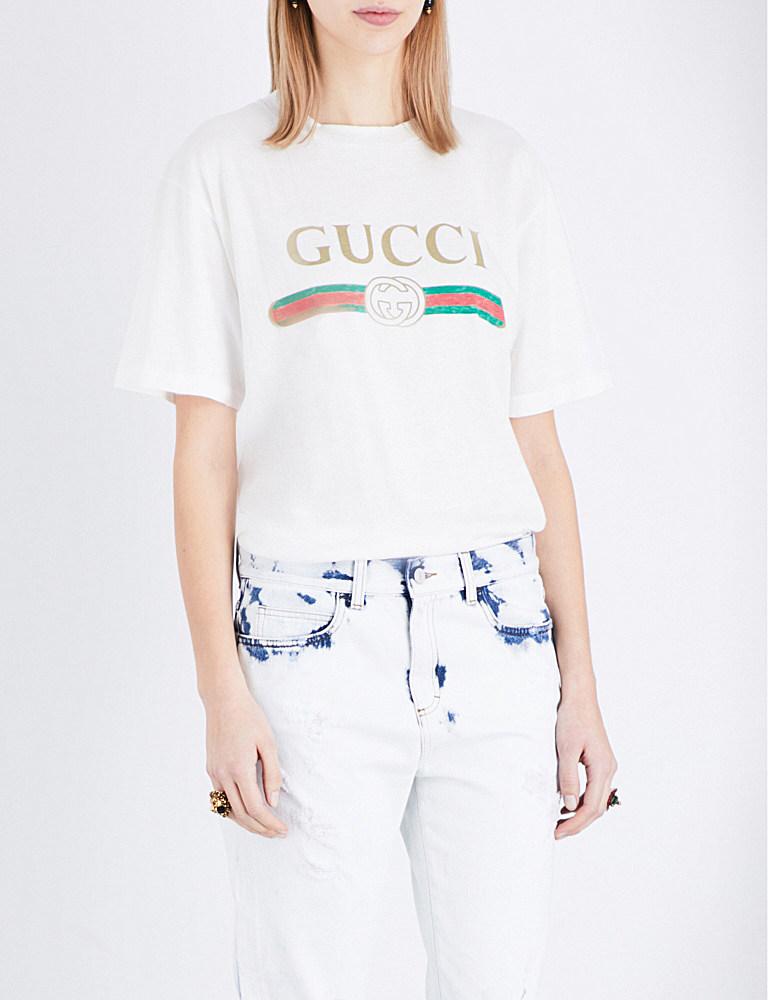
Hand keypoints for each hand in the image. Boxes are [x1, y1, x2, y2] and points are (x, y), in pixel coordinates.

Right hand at [204, 676, 287, 837]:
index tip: (283, 829)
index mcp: (239, 770)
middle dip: (260, 828)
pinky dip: (233, 810)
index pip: (255, 808)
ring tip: (263, 827)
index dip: (270, 823)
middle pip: (241, 815)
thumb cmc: (249, 718)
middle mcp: (223, 775)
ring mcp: (214, 773)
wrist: (223, 701)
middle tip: (277, 833)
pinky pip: (220, 798)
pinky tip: (246, 811)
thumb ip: (272, 775)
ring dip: (246, 823)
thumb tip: (273, 802)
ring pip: (228, 810)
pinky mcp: (211, 769)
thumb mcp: (268, 744)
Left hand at [554, 685, 617, 838]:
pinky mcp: (600, 761)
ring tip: (560, 821)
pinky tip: (567, 803)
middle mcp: (609, 769)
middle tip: (557, 832)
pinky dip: (582, 800)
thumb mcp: (566, 749)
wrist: (580, 697)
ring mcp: (606, 765)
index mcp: (603, 767)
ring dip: (580, 814)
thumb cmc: (573, 718)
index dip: (575, 823)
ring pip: (597, 800)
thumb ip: (568, 778)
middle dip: (578, 823)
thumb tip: (570, 805)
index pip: (591, 807)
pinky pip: (594, 789)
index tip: (557, 831)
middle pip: (597, 808)